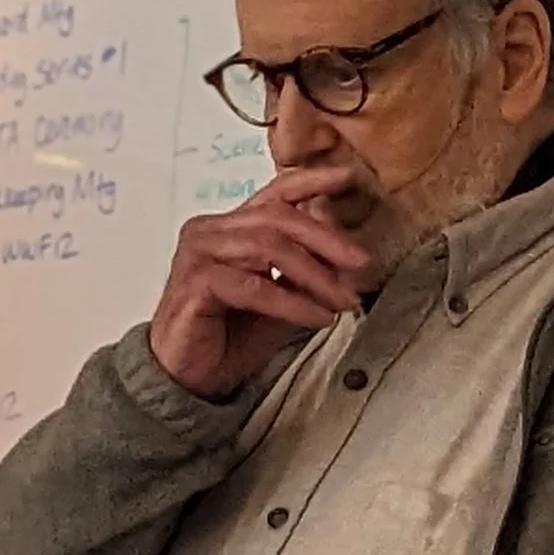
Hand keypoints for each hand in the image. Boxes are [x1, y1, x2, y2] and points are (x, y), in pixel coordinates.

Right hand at [148, 165, 369, 397]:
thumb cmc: (231, 335)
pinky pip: (255, 286)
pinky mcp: (195, 281)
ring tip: (343, 300)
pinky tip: (318, 317)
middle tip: (361, 262)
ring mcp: (199, 253)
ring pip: (269, 247)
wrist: (192, 377)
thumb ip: (309, 268)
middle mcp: (210, 231)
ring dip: (315, 276)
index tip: (347, 177)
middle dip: (327, 240)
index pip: (274, 193)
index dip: (312, 180)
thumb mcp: (285, 296)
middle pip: (278, 218)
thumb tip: (347, 248)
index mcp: (231, 227)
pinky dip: (293, 303)